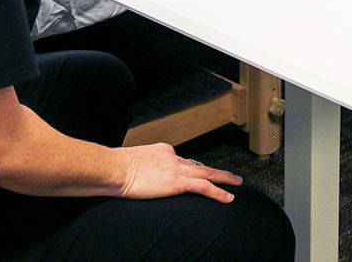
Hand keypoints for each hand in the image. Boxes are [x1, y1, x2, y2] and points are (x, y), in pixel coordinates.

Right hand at [117, 143, 242, 202]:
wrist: (115, 169)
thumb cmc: (115, 169)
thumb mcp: (130, 164)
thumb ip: (140, 168)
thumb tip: (135, 176)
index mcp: (162, 152)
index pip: (182, 161)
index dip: (191, 169)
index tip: (196, 174)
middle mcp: (173, 157)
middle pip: (199, 164)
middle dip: (215, 170)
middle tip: (230, 175)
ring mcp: (177, 168)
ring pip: (207, 172)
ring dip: (224, 178)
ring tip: (237, 183)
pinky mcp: (178, 182)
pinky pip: (204, 187)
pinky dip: (218, 192)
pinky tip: (228, 198)